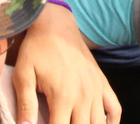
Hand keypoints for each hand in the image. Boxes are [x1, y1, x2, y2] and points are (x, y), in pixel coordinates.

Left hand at [12, 3, 119, 123]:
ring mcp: (96, 90)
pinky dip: (111, 122)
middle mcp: (84, 96)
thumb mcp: (23, 74)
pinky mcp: (102, 83)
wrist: (56, 25)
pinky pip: (115, 109)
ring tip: (75, 122)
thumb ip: (25, 104)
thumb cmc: (37, 49)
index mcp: (63, 96)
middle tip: (60, 122)